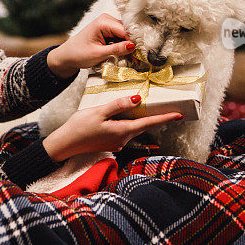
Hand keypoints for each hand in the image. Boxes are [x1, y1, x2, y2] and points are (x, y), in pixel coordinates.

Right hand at [42, 95, 183, 161]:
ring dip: (140, 120)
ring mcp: (116, 143)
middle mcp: (122, 140)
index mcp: (122, 131)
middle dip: (155, 118)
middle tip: (169, 109)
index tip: (179, 115)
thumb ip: (118, 105)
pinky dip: (128, 123)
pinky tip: (124, 115)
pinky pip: (124, 131)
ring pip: (133, 128)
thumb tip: (138, 100)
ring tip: (145, 108)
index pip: (149, 123)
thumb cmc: (79, 127)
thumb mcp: (98, 112)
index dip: (165, 118)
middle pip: (143, 126)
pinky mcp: (110, 143)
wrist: (65, 144)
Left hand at [46, 13, 135, 78]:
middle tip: (139, 60)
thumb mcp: (98, 54)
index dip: (133, 43)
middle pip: (127, 32)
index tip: (140, 55)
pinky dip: (124, 47)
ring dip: (129, 47)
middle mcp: (107, 20)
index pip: (125, 31)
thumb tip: (133, 46)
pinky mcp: (109, 31)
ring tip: (135, 60)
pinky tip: (128, 56)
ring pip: (126, 35)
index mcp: (103, 22)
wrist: (68, 55)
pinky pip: (121, 38)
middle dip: (133, 45)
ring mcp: (108, 25)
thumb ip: (116, 49)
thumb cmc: (79, 53)